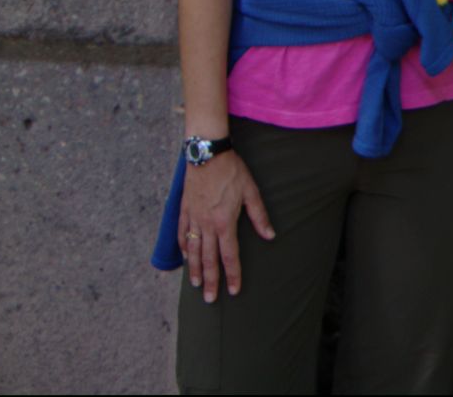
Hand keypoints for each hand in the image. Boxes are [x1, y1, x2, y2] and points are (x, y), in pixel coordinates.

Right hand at [179, 152, 274, 302]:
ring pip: (193, 249)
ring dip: (194, 268)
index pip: (229, 255)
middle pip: (208, 258)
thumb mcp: (250, 191)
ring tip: (195, 284)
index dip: (232, 275)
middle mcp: (207, 224)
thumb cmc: (231, 170)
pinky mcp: (185, 208)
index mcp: (225, 222)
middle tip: (210, 299)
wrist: (207, 152)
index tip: (233, 291)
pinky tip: (184, 256)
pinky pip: (182, 232)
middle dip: (210, 280)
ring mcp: (194, 217)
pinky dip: (183, 246)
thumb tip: (270, 236)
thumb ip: (259, 215)